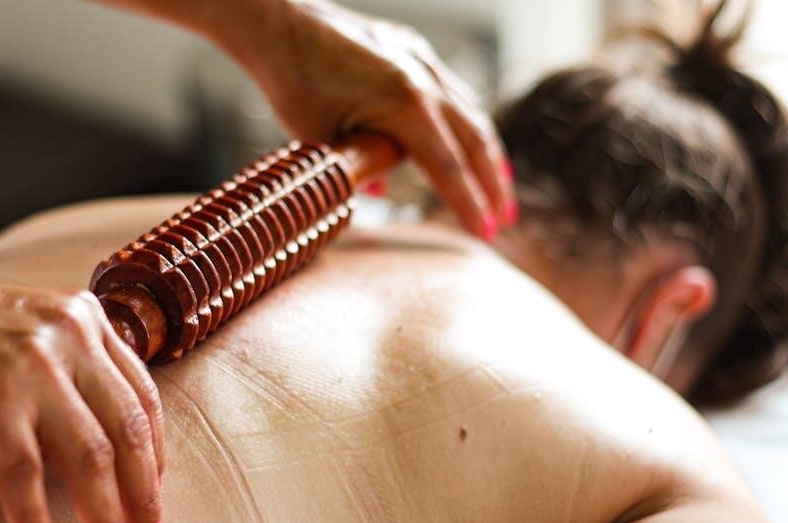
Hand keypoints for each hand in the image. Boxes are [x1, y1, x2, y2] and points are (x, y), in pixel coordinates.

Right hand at [0, 276, 163, 522]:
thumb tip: (113, 454)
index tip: (154, 489)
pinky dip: (35, 516)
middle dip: (142, 488)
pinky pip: (25, 472)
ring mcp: (31, 363)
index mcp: (86, 317)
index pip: (142, 394)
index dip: (155, 450)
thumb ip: (73, 371)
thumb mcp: (32, 335)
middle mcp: (70, 333)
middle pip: (128, 426)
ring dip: (104, 510)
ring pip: (90, 454)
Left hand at [222, 0, 516, 239]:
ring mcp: (422, 61)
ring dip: (487, 153)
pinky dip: (467, 122)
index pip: (448, 167)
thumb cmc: (294, 81)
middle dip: (492, 184)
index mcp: (405, 105)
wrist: (282, 24)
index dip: (469, 204)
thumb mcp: (325, 140)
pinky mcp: (414, 51)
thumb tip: (381, 190)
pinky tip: (471, 141)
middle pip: (474, 141)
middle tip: (505, 220)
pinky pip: (454, 92)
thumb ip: (361, 167)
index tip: (486, 233)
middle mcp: (424, 80)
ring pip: (470, 113)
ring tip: (499, 186)